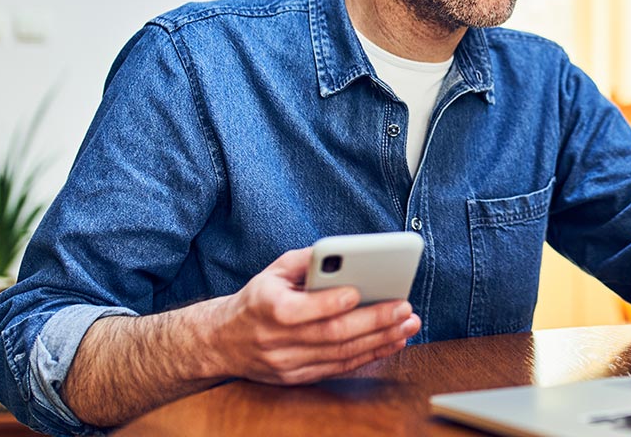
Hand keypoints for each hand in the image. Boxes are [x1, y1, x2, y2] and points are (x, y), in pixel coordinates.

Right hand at [208, 247, 420, 384]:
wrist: (223, 341)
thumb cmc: (257, 299)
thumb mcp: (273, 271)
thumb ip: (306, 260)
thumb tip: (342, 253)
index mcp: (269, 309)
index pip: (304, 310)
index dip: (333, 302)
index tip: (360, 291)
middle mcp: (278, 341)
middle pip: (332, 334)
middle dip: (373, 321)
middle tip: (404, 308)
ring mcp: (288, 364)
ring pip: (341, 355)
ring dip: (380, 340)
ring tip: (408, 325)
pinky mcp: (298, 377)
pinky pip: (339, 368)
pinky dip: (369, 355)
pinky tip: (392, 342)